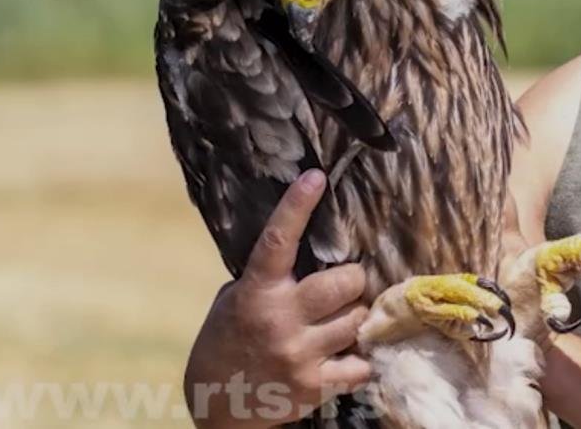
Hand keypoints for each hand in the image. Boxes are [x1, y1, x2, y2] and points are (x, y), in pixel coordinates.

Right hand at [183, 170, 371, 428]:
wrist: (218, 404)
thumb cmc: (229, 341)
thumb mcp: (235, 300)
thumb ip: (268, 278)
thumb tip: (304, 239)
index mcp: (256, 291)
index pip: (278, 239)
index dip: (298, 205)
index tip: (316, 177)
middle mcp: (280, 319)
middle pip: (346, 280)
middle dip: (351, 280)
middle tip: (342, 288)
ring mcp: (299, 353)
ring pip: (358, 319)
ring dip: (355, 318)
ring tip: (339, 323)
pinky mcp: (315, 385)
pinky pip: (362, 363)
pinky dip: (358, 359)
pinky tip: (343, 356)